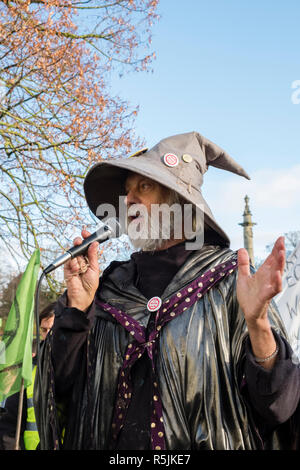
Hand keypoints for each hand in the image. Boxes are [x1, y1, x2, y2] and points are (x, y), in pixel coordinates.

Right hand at [64, 229, 99, 311]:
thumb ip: (93, 255)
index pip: (87, 245)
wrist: (82, 295)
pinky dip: (73, 264)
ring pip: (74, 253)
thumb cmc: (90, 284)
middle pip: (79, 246)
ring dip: (77, 258)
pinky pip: (69, 261)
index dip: (87, 238)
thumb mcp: (94, 268)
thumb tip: (94, 244)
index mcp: (89, 258)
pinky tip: (76, 269)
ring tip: (80, 266)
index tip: (86, 233)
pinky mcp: (67, 267)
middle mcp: (81, 259)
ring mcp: (73, 262)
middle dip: (79, 243)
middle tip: (79, 241)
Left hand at [237, 237, 284, 367]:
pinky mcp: (265, 297)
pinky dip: (276, 282)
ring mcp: (268, 287)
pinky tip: (277, 275)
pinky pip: (273, 289)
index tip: (280, 238)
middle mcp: (268, 278)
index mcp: (263, 273)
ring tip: (281, 254)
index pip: (271, 258)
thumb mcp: (243, 276)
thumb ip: (243, 264)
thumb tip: (241, 249)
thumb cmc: (248, 295)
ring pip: (277, 274)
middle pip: (276, 264)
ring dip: (280, 265)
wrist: (247, 312)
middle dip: (279, 253)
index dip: (276, 249)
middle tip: (282, 243)